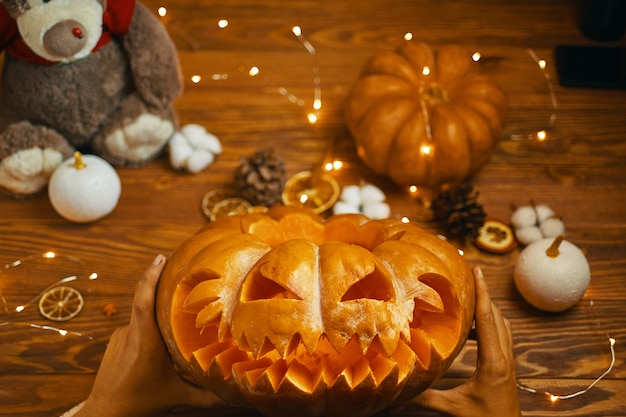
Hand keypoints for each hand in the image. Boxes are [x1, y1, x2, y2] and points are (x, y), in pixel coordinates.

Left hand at [74, 254, 224, 416]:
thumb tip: (241, 397)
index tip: (161, 258)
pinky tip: (164, 331)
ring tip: (179, 303)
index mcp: (145, 343)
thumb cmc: (140, 405)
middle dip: (160, 281)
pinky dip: (150, 323)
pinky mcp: (116, 341)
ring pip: (143, 315)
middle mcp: (131, 334)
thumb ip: (209, 397)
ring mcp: (121, 336)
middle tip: (179, 266)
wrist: (104, 414)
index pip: (144, 302)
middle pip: (144, 299)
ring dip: (159, 307)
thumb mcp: (178, 400)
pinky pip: (136, 324)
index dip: (150, 277)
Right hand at [405, 266, 520, 416]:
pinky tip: (475, 330)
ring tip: (468, 300)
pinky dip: (490, 325)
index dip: (482, 293)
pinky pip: (502, 337)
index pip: (488, 319)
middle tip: (469, 277)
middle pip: (497, 317)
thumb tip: (397, 392)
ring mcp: (509, 363)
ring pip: (503, 326)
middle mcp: (505, 358)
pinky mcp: (508, 368)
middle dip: (484, 295)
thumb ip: (426, 398)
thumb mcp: (454, 409)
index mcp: (493, 362)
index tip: (477, 271)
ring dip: (488, 310)